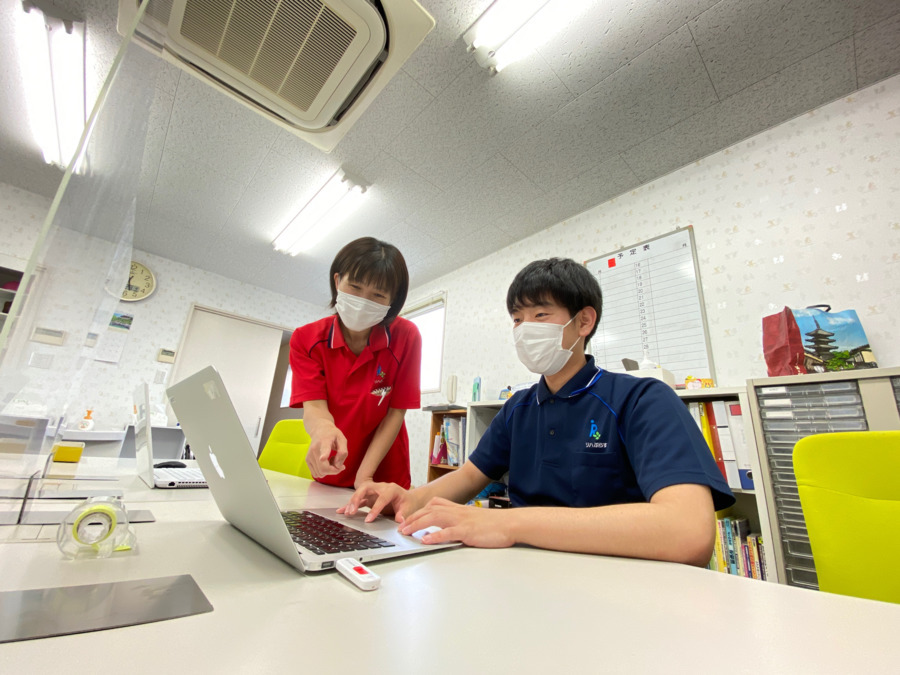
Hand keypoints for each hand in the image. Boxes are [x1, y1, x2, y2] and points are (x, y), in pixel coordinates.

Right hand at [305, 427, 347, 477]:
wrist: (319, 430)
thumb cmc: (333, 435)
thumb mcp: (342, 439)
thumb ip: (343, 452)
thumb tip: (337, 465)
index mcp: (325, 441)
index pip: (324, 449)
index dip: (324, 455)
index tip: (322, 458)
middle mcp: (314, 449)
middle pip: (324, 469)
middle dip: (334, 470)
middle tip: (339, 462)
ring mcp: (309, 455)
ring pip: (320, 473)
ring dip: (329, 471)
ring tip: (331, 460)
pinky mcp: (307, 460)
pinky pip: (316, 473)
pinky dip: (323, 471)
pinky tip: (326, 463)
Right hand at [338, 481, 417, 522]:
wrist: (408, 499)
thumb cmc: (408, 503)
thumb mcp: (409, 508)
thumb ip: (403, 514)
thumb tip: (399, 520)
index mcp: (392, 489)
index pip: (382, 498)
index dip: (375, 509)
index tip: (369, 520)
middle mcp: (381, 487)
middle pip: (366, 488)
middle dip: (357, 499)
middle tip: (351, 511)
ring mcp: (374, 491)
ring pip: (359, 493)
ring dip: (352, 502)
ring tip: (346, 513)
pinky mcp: (369, 497)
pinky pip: (358, 500)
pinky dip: (350, 505)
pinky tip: (341, 510)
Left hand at [398, 497, 514, 547]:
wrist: (510, 523)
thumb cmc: (493, 524)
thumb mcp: (472, 518)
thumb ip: (457, 521)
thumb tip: (444, 528)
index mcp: (457, 509)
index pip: (433, 505)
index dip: (418, 512)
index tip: (407, 519)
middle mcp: (457, 512)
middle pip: (429, 511)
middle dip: (412, 518)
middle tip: (401, 527)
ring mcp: (461, 521)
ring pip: (434, 518)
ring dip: (417, 525)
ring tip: (406, 532)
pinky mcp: (467, 531)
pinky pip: (448, 532)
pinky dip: (435, 536)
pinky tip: (426, 540)